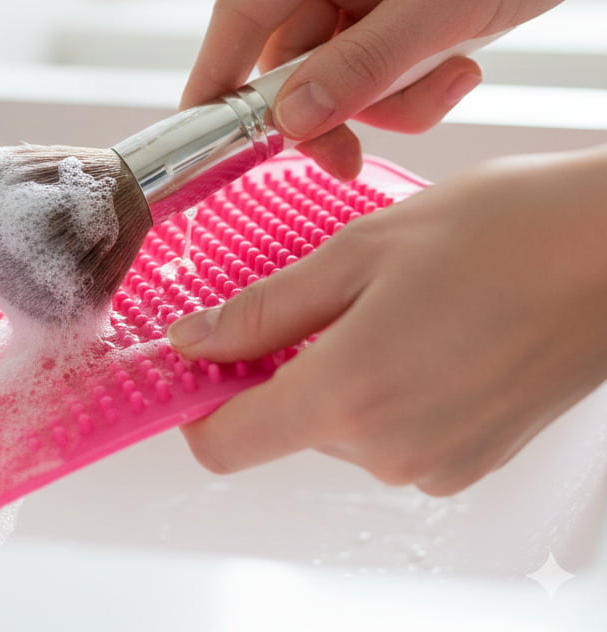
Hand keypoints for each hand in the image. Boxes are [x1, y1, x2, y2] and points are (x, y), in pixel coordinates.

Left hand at [167, 146, 606, 495]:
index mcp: (350, 397)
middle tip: (322, 290)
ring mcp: (437, 462)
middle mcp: (390, 450)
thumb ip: (266, 309)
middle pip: (285, 424)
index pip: (227, 444)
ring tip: (386, 299)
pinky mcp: (471, 456)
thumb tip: (195, 340)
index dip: (197, 404)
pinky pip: (392, 429)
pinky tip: (422, 324)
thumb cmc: (502, 234)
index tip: (198, 357)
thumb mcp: (358, 251)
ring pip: (339, 423)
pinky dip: (385, 382)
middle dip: (281, 363)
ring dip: (338, 366)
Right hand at [181, 0, 606, 178]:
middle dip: (327, 108)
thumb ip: (362, 67)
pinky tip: (458, 67)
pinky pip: (372, 65)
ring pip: (334, 70)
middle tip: (350, 159)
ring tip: (452, 80)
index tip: (201, 136)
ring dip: (384, 98)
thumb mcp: (448, 6)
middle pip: (288, 54)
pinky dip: (408, 85)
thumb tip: (288, 119)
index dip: (214, 76)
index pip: (242, 9)